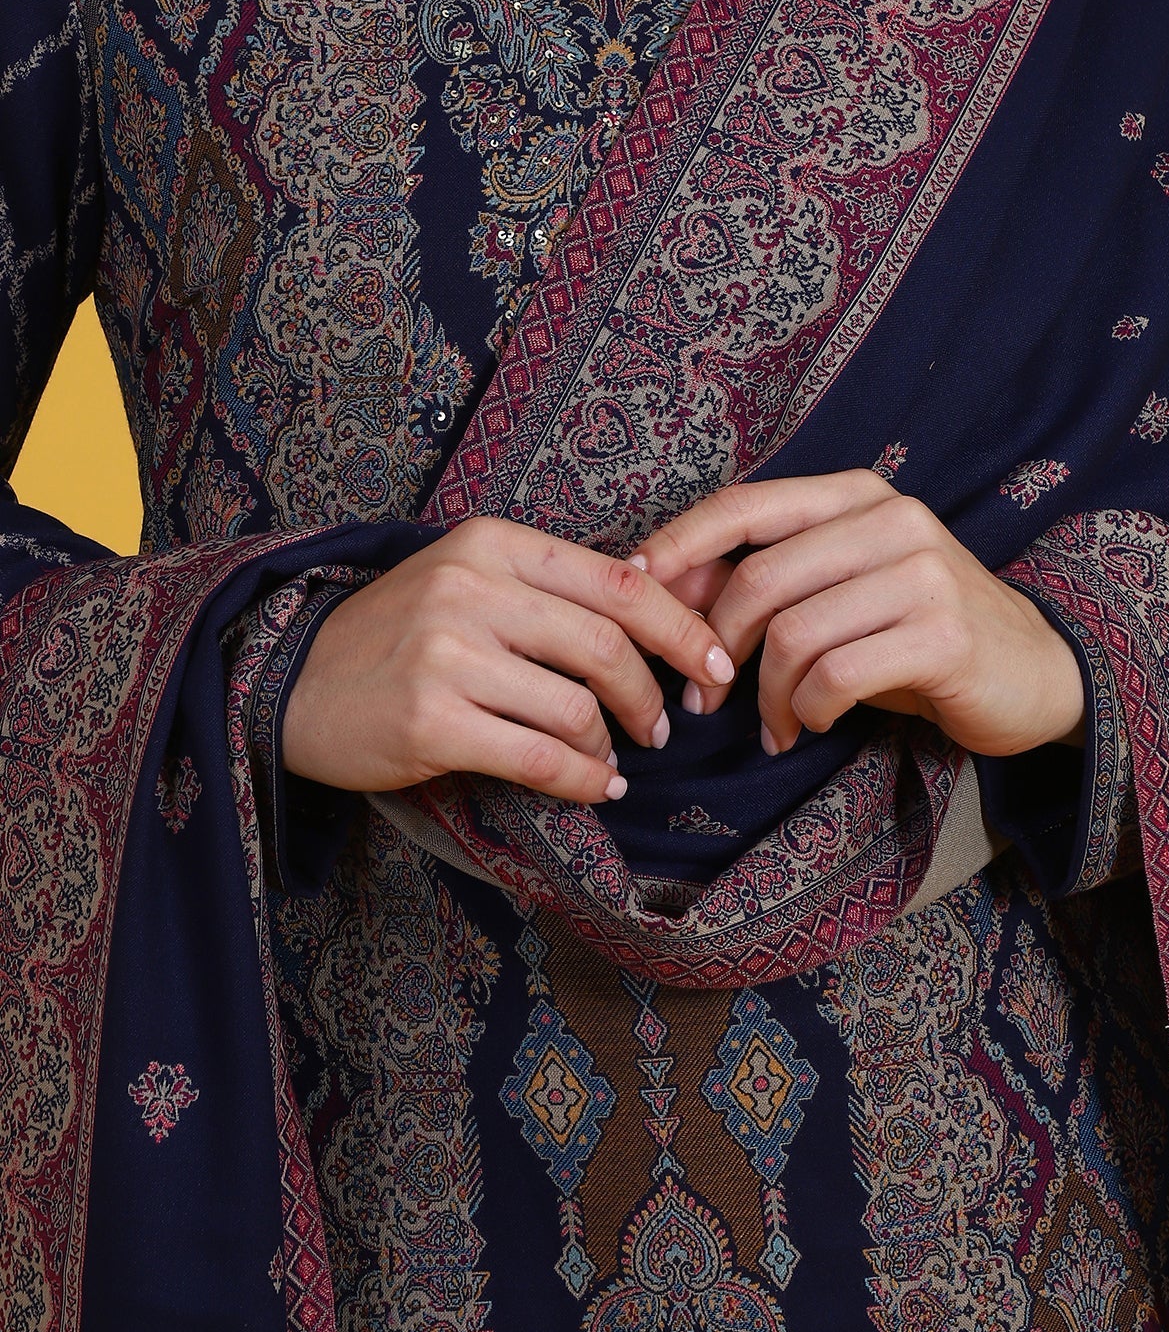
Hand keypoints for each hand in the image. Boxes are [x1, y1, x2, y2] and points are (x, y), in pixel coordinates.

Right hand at [282, 517, 735, 801]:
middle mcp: (469, 588)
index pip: (618, 581)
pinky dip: (580, 781)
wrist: (290, 681)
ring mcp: (446, 654)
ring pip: (576, 707)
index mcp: (490, 543)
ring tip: (614, 762)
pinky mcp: (429, 721)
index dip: (682, 627)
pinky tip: (592, 788)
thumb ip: (548, 587)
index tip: (715, 663)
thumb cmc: (396, 635)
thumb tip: (656, 601)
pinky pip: (537, 758)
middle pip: (607, 646)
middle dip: (651, 697)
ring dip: (612, 746)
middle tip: (662, 728)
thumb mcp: (465, 580)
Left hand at [630, 471, 1083, 759]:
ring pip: (793, 633)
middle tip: (703, 698)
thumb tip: (666, 586)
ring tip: (774, 724)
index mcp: (858, 495)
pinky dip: (807, 711)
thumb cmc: (920, 635)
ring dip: (766, 695)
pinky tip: (810, 726)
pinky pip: (836, 675)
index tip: (635, 585)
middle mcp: (892, 520)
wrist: (1037, 675)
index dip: (680, 543)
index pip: (746, 504)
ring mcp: (923, 573)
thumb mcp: (841, 594)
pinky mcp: (943, 634)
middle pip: (760, 577)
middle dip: (715, 645)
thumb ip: (767, 580)